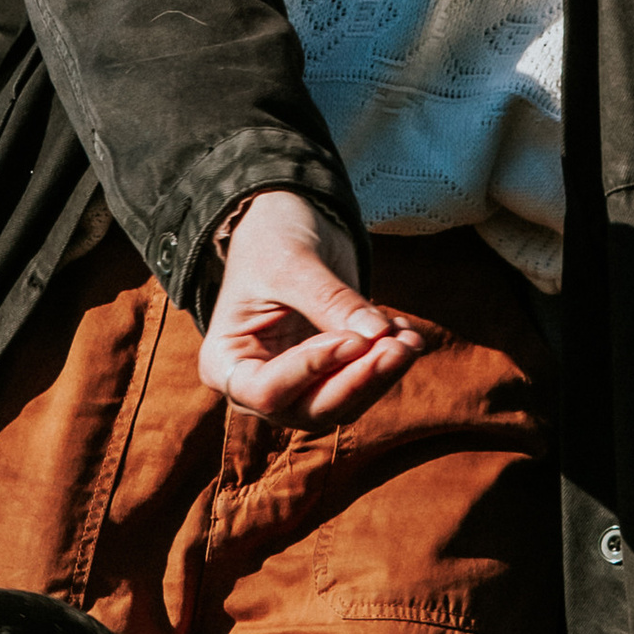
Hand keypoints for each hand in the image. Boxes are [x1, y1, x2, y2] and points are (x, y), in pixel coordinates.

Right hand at [197, 192, 426, 428]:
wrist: (285, 224)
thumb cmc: (270, 239)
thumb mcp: (293, 262)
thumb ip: (330, 301)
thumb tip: (377, 336)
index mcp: (225, 363)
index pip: (266, 391)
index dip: (312, 371)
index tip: (354, 340)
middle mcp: (255, 387)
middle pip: (309, 409)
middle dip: (356, 381)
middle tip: (396, 346)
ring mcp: (293, 386)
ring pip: (341, 406)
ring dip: (379, 377)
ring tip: (408, 337)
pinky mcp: (326, 376)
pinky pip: (359, 388)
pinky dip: (385, 367)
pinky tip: (403, 333)